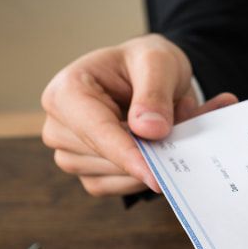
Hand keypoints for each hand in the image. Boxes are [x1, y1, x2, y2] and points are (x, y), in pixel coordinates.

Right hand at [41, 34, 236, 196]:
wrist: (149, 75)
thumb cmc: (147, 62)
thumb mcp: (158, 62)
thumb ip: (154, 93)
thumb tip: (150, 131)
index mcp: (66, 91)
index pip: (96, 131)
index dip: (127, 154)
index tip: (155, 176)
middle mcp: (60, 125)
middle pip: (106, 157)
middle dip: (150, 152)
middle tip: (188, 124)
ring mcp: (71, 152)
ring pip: (116, 176)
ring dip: (154, 161)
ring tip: (180, 127)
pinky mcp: (89, 172)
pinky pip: (121, 187)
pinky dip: (150, 172)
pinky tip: (167, 148)